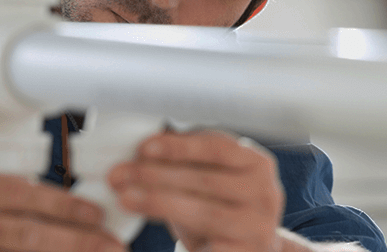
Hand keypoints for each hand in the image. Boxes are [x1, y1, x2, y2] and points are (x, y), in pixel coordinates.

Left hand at [108, 131, 284, 251]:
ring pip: (203, 212)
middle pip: (206, 180)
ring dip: (158, 202)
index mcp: (257, 164)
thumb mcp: (209, 180)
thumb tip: (141, 146)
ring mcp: (259, 227)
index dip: (180, 146)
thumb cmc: (221, 208)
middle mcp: (266, 194)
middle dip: (157, 175)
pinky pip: (205, 243)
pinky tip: (147, 223)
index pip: (218, 148)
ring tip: (126, 197)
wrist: (249, 250)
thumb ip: (186, 162)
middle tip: (120, 173)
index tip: (145, 146)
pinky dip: (176, 232)